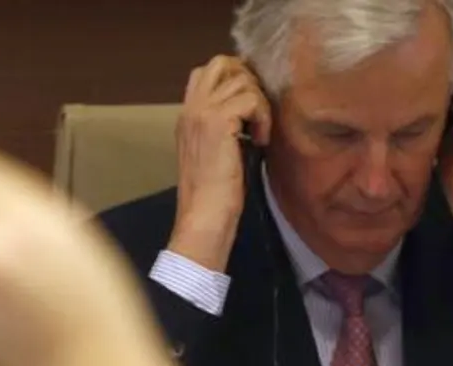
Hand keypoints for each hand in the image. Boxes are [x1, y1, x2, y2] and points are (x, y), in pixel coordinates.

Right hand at [170, 57, 271, 271]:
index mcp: (188, 115)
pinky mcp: (218, 122)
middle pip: (221, 63)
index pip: (206, 73)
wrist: (205, 215)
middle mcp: (192, 108)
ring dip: (260, 104)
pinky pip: (251, 99)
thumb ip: (225, 128)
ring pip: (242, 80)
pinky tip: (261, 141)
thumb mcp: (217, 153)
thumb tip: (251, 111)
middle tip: (258, 112)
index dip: (234, 79)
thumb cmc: (215, 195)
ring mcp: (202, 112)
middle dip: (248, 80)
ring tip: (260, 133)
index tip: (250, 108)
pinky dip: (264, 118)